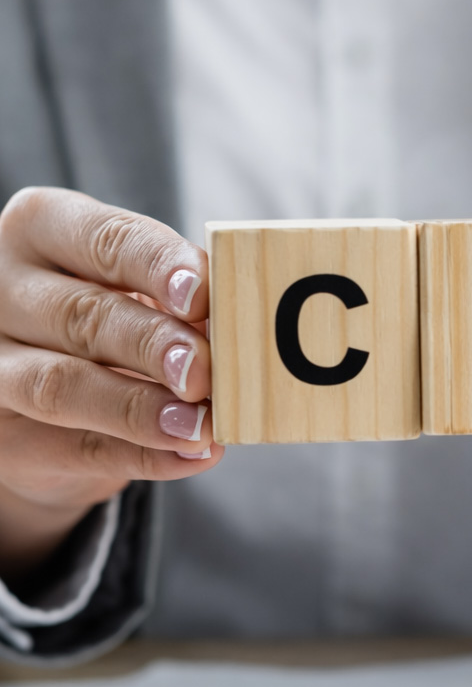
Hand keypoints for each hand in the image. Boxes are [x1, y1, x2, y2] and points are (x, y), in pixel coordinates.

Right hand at [0, 188, 222, 579]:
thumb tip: (233, 326)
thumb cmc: (109, 318)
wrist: (45, 398)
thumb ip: (178, 300)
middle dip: (153, 344)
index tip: (202, 296)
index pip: (105, 239)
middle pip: (81, 314)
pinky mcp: (6, 438)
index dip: (158, 266)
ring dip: (140, 409)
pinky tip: (192, 455)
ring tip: (200, 426)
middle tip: (204, 371)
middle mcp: (2, 291)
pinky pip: (76, 449)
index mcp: (42, 230)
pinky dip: (143, 455)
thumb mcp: (137, 290)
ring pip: (62, 386)